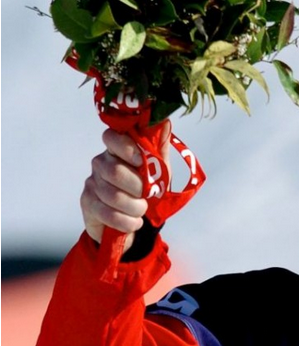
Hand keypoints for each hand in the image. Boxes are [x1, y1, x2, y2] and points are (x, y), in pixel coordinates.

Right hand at [80, 121, 170, 251]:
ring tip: (142, 211)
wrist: (137, 223)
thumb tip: (164, 121)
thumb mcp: (160, 171)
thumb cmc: (149, 191)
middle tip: (148, 196)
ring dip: (135, 208)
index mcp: (119, 150)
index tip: (140, 161)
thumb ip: (159, 148)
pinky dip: (125, 221)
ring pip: (112, 195)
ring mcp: (92, 182)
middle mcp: (101, 162)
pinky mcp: (87, 202)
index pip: (112, 137)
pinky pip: (106, 212)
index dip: (125, 148)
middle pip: (114, 171)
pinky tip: (133, 222)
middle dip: (138, 188)